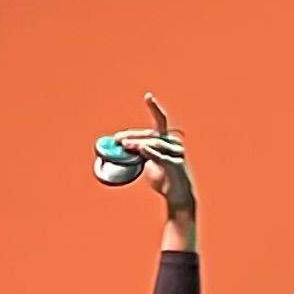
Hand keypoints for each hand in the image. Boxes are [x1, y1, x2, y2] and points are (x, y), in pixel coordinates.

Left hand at [114, 95, 192, 217]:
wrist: (176, 196)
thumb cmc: (162, 178)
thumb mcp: (145, 163)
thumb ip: (136, 153)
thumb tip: (118, 147)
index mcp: (166, 140)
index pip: (160, 120)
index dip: (154, 107)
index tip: (148, 96)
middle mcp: (173, 143)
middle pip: (151, 134)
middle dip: (133, 135)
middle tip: (117, 139)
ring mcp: (177, 153)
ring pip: (154, 144)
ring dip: (137, 144)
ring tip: (124, 145)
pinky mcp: (176, 165)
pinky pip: (162, 157)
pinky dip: (151, 153)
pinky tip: (142, 149)